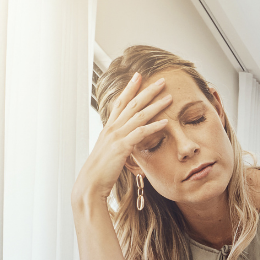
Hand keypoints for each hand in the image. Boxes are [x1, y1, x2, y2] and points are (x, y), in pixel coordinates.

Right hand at [74, 72, 172, 207]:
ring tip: (170, 97)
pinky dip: (154, 126)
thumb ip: (120, 142)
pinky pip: (140, 133)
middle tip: (161, 80)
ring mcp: (116, 136)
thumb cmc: (101, 171)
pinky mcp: (121, 147)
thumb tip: (128, 140)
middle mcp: (112, 128)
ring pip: (139, 115)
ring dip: (156, 105)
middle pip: (132, 104)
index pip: (120, 102)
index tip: (138, 76)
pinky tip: (166, 122)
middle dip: (147, 91)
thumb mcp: (110, 151)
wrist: (90, 184)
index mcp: (109, 128)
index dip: (129, 88)